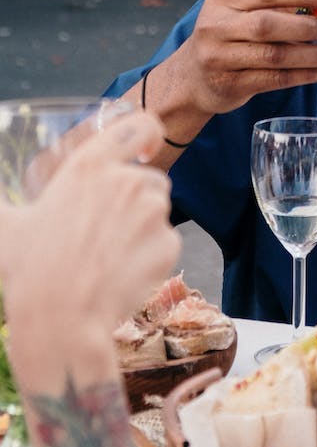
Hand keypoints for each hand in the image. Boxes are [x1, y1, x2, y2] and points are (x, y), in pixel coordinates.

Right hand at [0, 110, 179, 379]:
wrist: (61, 322)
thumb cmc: (30, 272)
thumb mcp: (8, 228)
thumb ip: (0, 204)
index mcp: (90, 166)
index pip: (138, 125)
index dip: (147, 133)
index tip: (145, 149)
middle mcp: (127, 181)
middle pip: (149, 179)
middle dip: (136, 200)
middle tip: (106, 231)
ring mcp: (152, 212)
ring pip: (159, 211)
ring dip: (144, 227)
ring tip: (109, 256)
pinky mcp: (169, 243)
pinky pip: (167, 242)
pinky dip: (152, 256)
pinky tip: (122, 274)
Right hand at [161, 0, 316, 118]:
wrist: (191, 77)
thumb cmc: (230, 35)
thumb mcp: (247, 9)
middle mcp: (216, 25)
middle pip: (267, 24)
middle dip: (306, 26)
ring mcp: (219, 57)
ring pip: (273, 56)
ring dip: (311, 56)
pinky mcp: (229, 84)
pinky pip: (274, 80)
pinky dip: (305, 75)